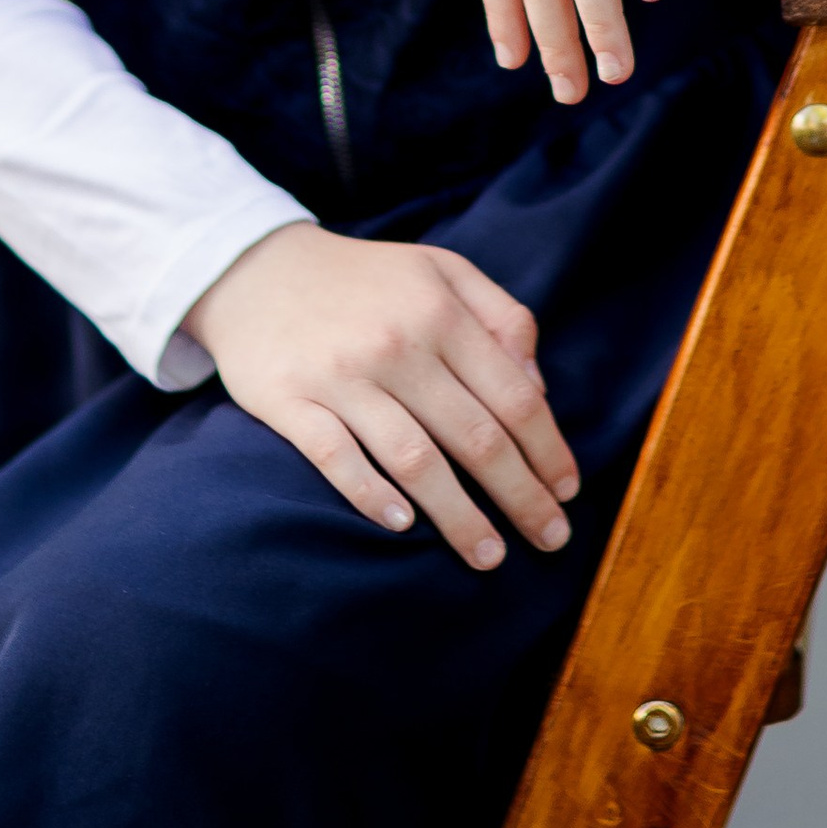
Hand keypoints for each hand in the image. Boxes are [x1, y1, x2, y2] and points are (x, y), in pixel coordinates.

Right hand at [185, 223, 578, 571]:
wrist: (258, 270)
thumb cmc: (366, 280)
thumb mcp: (442, 270)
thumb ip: (500, 316)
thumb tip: (538, 386)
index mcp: (441, 312)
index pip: (513, 396)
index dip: (547, 449)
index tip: (568, 492)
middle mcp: (397, 345)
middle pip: (475, 437)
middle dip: (521, 496)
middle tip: (551, 540)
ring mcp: (341, 376)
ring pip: (415, 460)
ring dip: (458, 517)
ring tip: (489, 557)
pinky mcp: (289, 401)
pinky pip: (336, 459)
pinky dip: (371, 496)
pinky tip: (403, 527)